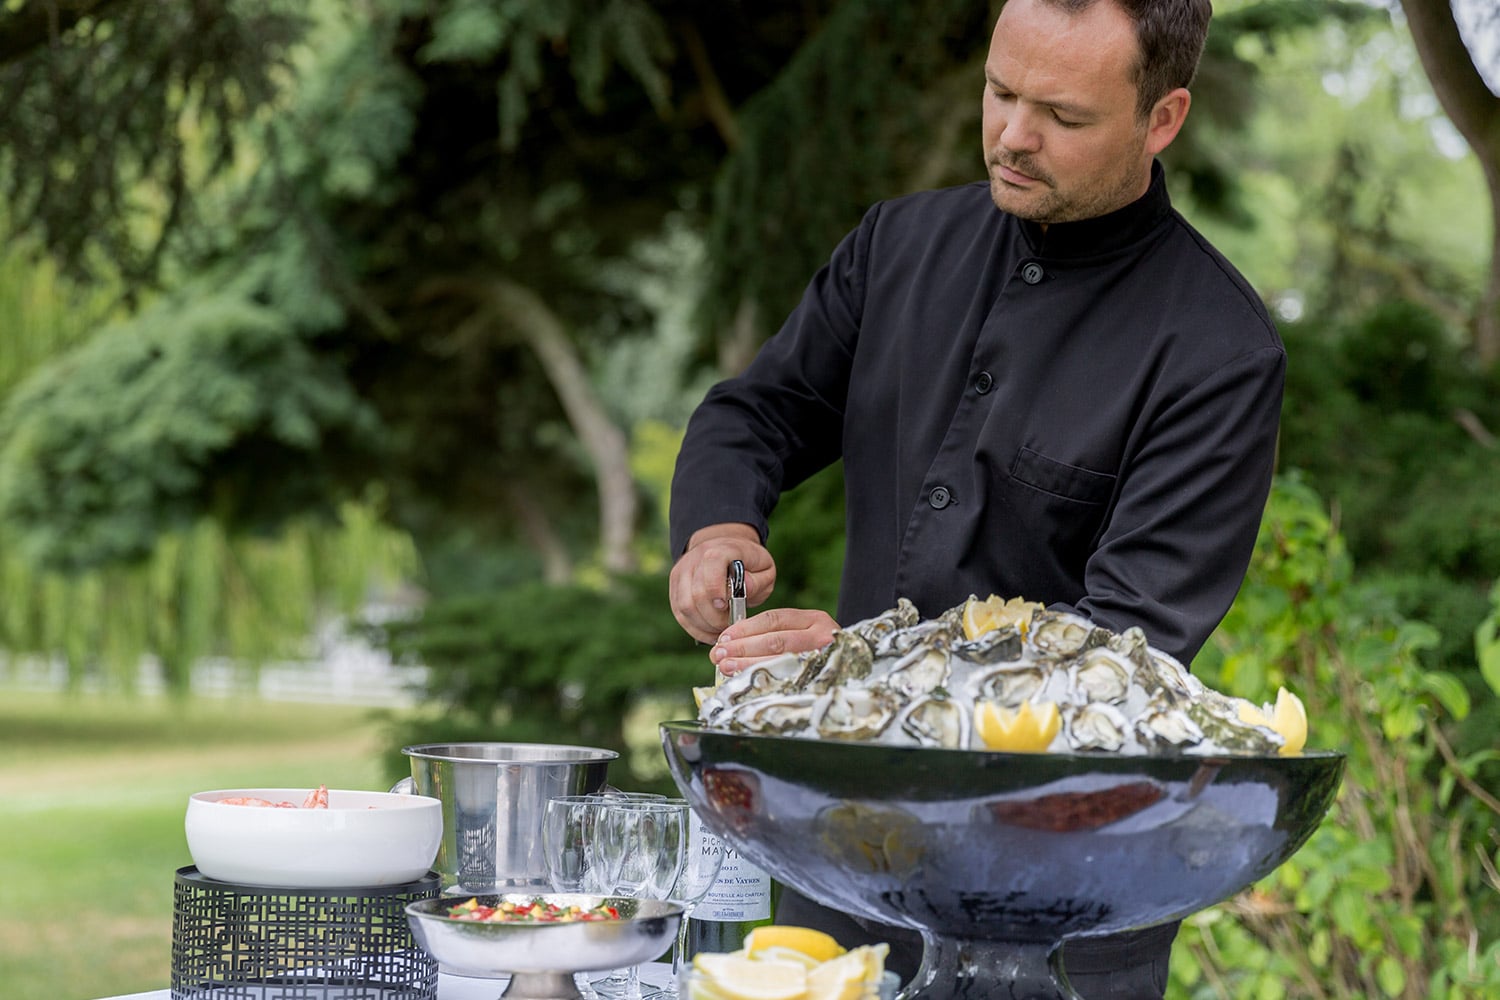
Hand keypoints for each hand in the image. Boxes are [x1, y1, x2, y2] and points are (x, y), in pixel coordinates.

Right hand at [669, 523, 776, 643]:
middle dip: (715, 617)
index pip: (711, 564)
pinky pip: (680, 614)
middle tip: (730, 625)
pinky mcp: (675, 588)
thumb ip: (758, 581)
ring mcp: (681, 573)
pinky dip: (695, 628)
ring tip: (721, 630)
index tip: (726, 606)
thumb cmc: (749, 565)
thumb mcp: (764, 569)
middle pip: (697, 594)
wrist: (725, 551)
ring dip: (704, 625)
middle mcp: (696, 559)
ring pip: (685, 607)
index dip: (716, 588)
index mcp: (720, 549)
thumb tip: (744, 587)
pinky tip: (710, 633)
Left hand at [711, 607, 840, 674]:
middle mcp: (823, 635)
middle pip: (775, 640)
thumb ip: (776, 635)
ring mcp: (825, 658)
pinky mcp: (824, 679)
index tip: (723, 638)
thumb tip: (732, 646)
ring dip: (748, 663)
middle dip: (742, 648)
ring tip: (726, 667)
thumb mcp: (804, 635)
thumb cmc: (821, 653)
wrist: (862, 669)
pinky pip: (788, 680)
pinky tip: (747, 681)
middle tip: (718, 655)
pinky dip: (765, 680)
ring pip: (780, 659)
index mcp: (815, 619)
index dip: (745, 629)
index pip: (774, 620)